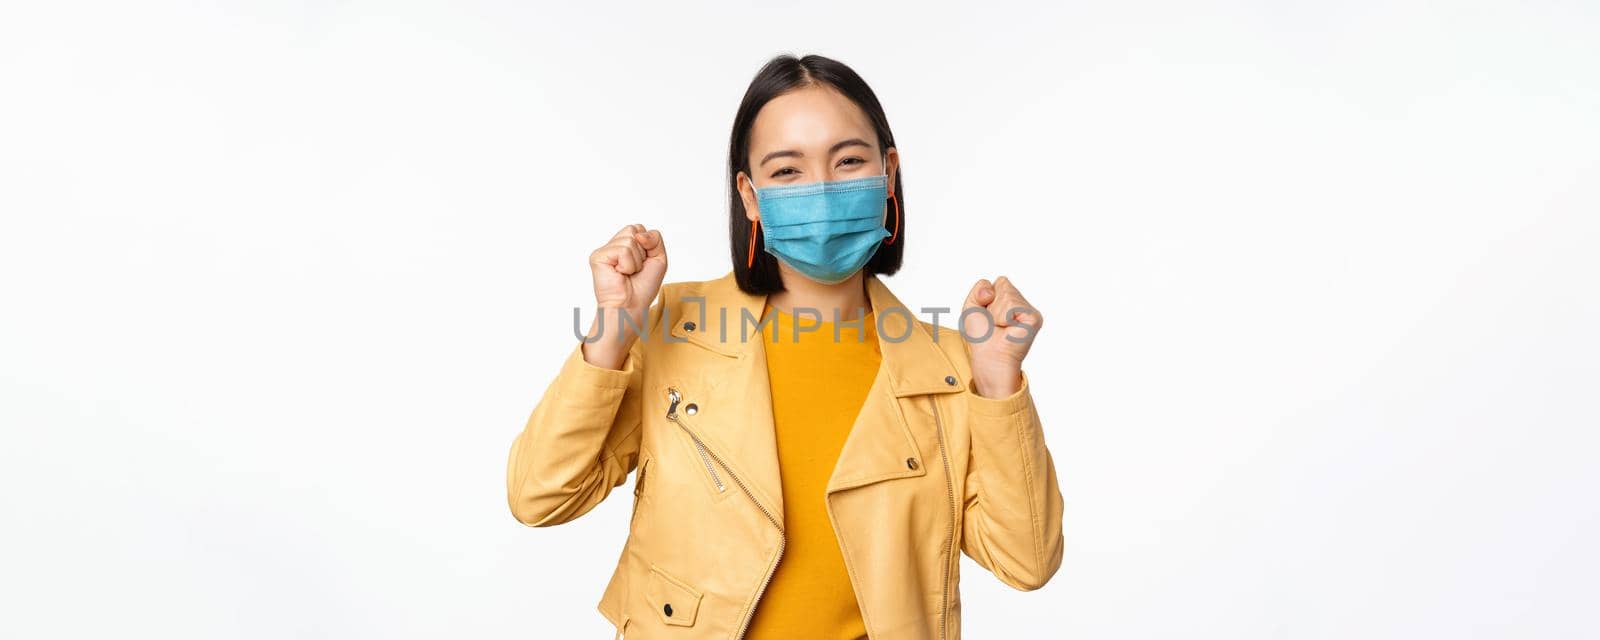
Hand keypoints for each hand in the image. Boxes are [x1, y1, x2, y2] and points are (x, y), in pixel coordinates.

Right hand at [583, 224, 666, 368]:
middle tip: (634, 269)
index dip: (647, 246)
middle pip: (634, 229)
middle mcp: (613, 245)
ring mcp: (604, 250)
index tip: (642, 264)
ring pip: (630, 240)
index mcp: (624, 244)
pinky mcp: (597, 256)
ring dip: (635, 261)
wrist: (631, 306)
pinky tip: (619, 274)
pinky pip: (622, 251)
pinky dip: (628, 265)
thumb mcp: (658, 259)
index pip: (639, 228)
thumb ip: (655, 239)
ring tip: (626, 273)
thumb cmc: (643, 287)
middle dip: (642, 252)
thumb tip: (639, 234)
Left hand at [961, 276, 1041, 397]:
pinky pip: (1012, 305)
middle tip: (994, 323)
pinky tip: (1008, 329)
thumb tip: (996, 286)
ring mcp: (1029, 311)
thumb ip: (980, 288)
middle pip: (1004, 284)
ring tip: (1001, 327)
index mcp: (1011, 300)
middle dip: (992, 304)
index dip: (987, 296)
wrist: (988, 356)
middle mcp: (1022, 304)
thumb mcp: (972, 306)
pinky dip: (1004, 317)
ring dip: (997, 313)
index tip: (988, 315)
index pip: (1000, 281)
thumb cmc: (981, 336)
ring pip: (1007, 294)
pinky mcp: (1034, 318)